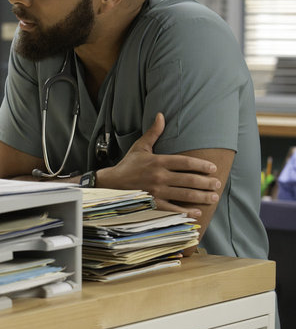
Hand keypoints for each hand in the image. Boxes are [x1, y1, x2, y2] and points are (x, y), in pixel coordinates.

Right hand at [96, 113, 220, 217]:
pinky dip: (186, 212)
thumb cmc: (128, 165)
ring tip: (213, 197)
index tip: (213, 168)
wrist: (111, 183)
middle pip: (189, 179)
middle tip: (217, 184)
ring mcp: (156, 191)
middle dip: (206, 183)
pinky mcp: (153, 203)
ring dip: (201, 196)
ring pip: (184, 194)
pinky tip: (197, 213)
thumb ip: (153, 133)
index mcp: (158, 161)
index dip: (201, 165)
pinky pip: (172, 209)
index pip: (185, 162)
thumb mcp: (140, 147)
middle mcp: (159, 176)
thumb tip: (161, 115)